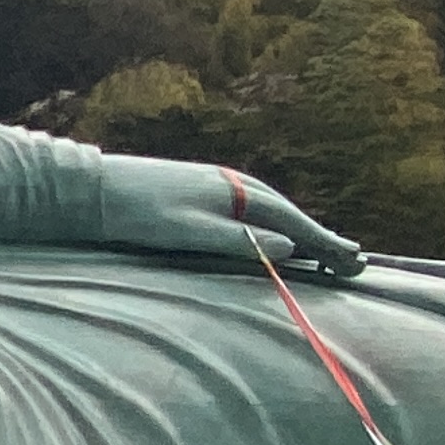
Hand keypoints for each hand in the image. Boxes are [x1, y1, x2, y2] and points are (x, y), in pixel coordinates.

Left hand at [99, 154, 365, 281]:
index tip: (354, 262)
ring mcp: (214, 185)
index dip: (324, 242)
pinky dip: (272, 224)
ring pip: (270, 210)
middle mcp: (230, 183)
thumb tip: (290, 246)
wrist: (90, 190)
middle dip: (320, 237)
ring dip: (299, 230)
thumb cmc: (136, 213)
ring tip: (325, 250)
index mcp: (233, 191)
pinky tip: (272, 234)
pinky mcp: (198, 192)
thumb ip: (239, 239)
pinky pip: (250, 209)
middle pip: (287, 213)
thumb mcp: (189, 232)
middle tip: (353, 261)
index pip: (292, 220)